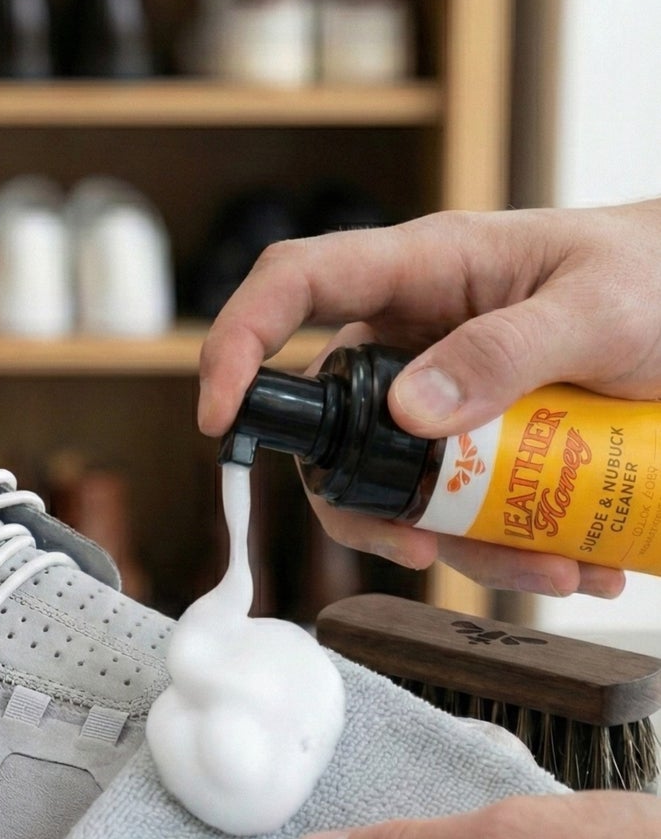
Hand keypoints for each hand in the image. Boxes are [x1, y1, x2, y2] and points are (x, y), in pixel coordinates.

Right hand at [198, 202, 660, 595]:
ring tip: (556, 569)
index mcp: (421, 270)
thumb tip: (408, 415)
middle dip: (367, 504)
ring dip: (459, 545)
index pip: (293, 286)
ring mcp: (435, 393)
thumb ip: (509, 349)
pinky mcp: (470, 442)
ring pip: (393, 488)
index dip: (237, 345)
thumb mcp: (601, 308)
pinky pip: (454, 508)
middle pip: (330, 427)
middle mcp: (409, 334)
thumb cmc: (660, 272)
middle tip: (422, 548)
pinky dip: (503, 550)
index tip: (221, 419)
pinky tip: (571, 561)